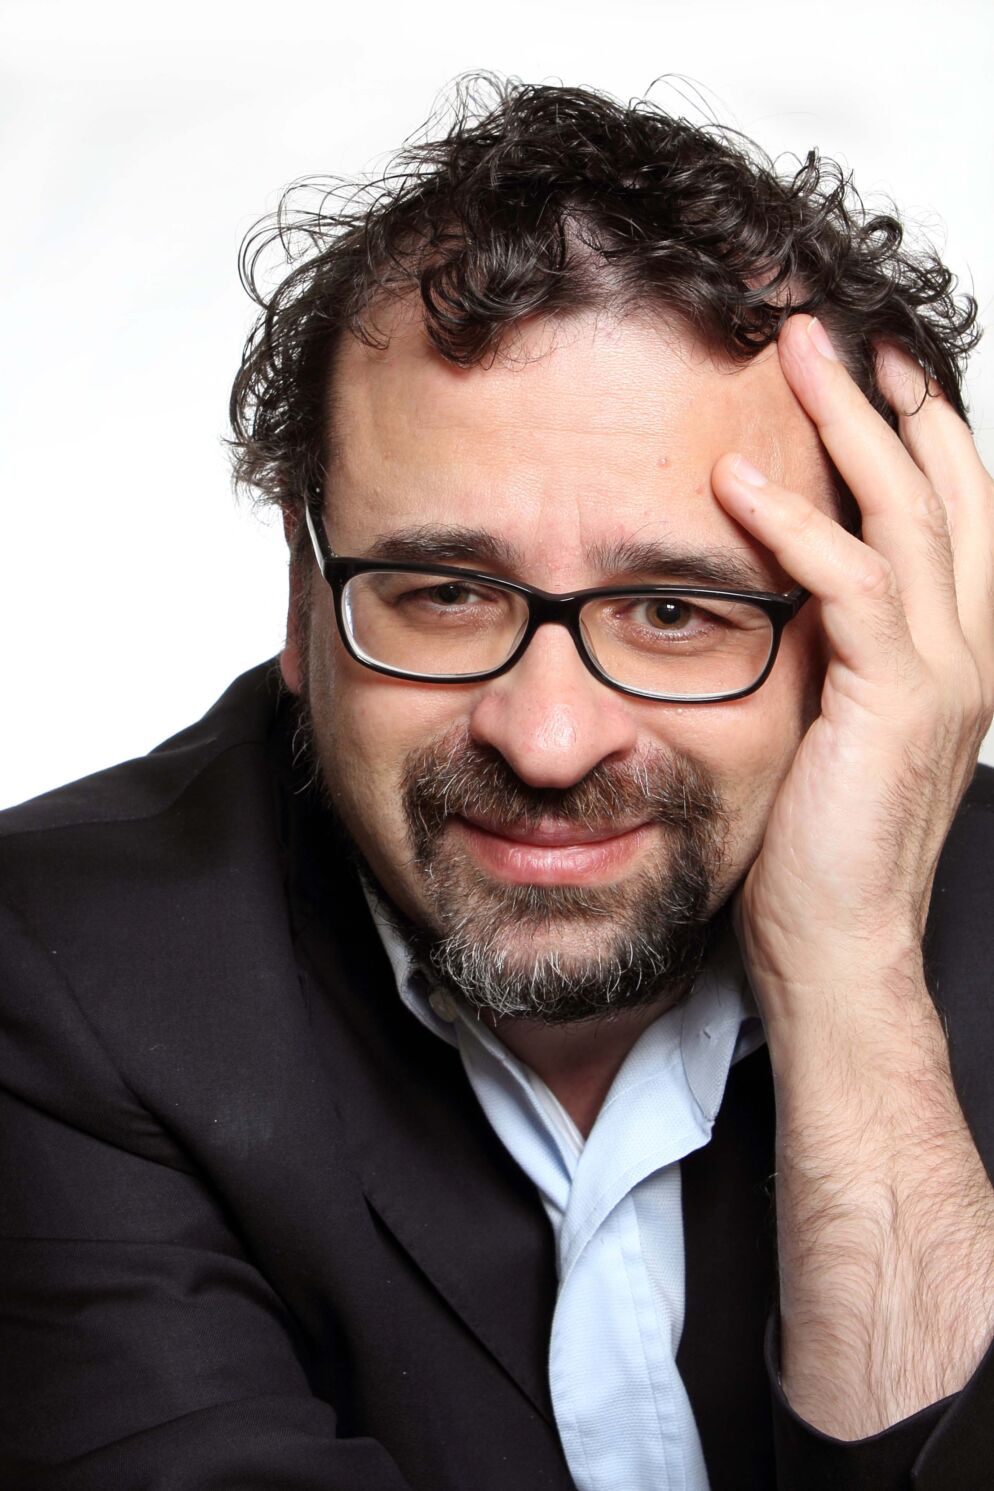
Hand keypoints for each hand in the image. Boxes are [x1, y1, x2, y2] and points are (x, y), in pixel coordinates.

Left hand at [711, 313, 993, 1032]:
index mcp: (951, 654)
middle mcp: (964, 651)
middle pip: (945, 488)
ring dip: (849, 426)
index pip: (951, 516)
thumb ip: (818, 653)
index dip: (915, 435)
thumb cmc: (816, 850)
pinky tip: (739, 485)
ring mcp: (941, 676)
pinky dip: (795, 530)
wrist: (837, 947)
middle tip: (829, 331)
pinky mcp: (893, 704)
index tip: (865, 372)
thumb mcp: (822, 727)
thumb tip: (763, 589)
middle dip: (891, 399)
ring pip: (909, 515)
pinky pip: (852, 588)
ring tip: (795, 356)